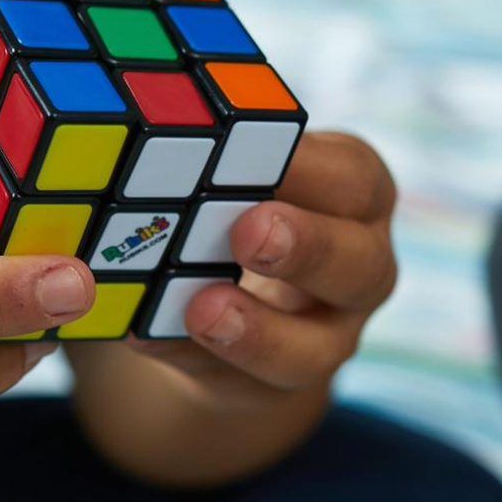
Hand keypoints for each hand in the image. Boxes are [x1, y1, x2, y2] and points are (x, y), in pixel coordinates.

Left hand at [127, 132, 396, 410]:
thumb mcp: (241, 169)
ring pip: (315, 351)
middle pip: (360, 266)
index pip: (353, 180)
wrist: (236, 296)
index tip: (252, 150)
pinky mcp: (273, 387)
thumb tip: (142, 114)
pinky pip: (241, 386)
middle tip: (250, 230)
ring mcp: (325, 337)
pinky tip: (147, 336)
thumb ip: (215, 151)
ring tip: (202, 309)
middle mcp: (357, 268)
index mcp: (354, 199)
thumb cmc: (237, 203)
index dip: (309, 167)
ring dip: (258, 331)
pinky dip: (190, 359)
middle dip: (306, 247)